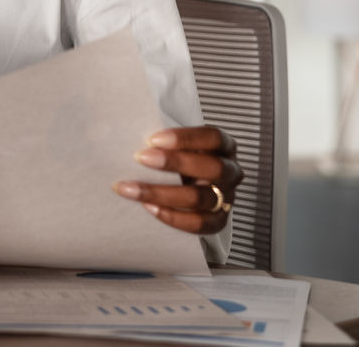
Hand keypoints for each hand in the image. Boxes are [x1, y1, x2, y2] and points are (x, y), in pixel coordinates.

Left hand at [112, 126, 242, 234]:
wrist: (187, 185)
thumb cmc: (178, 157)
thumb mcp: (177, 144)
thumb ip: (164, 140)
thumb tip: (127, 134)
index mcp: (224, 147)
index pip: (213, 138)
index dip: (185, 138)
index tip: (152, 139)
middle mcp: (230, 172)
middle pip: (212, 168)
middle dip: (174, 162)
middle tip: (140, 158)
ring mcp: (226, 198)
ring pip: (199, 197)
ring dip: (161, 193)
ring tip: (130, 188)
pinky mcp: (217, 221)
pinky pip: (199, 224)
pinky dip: (172, 216)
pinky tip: (147, 207)